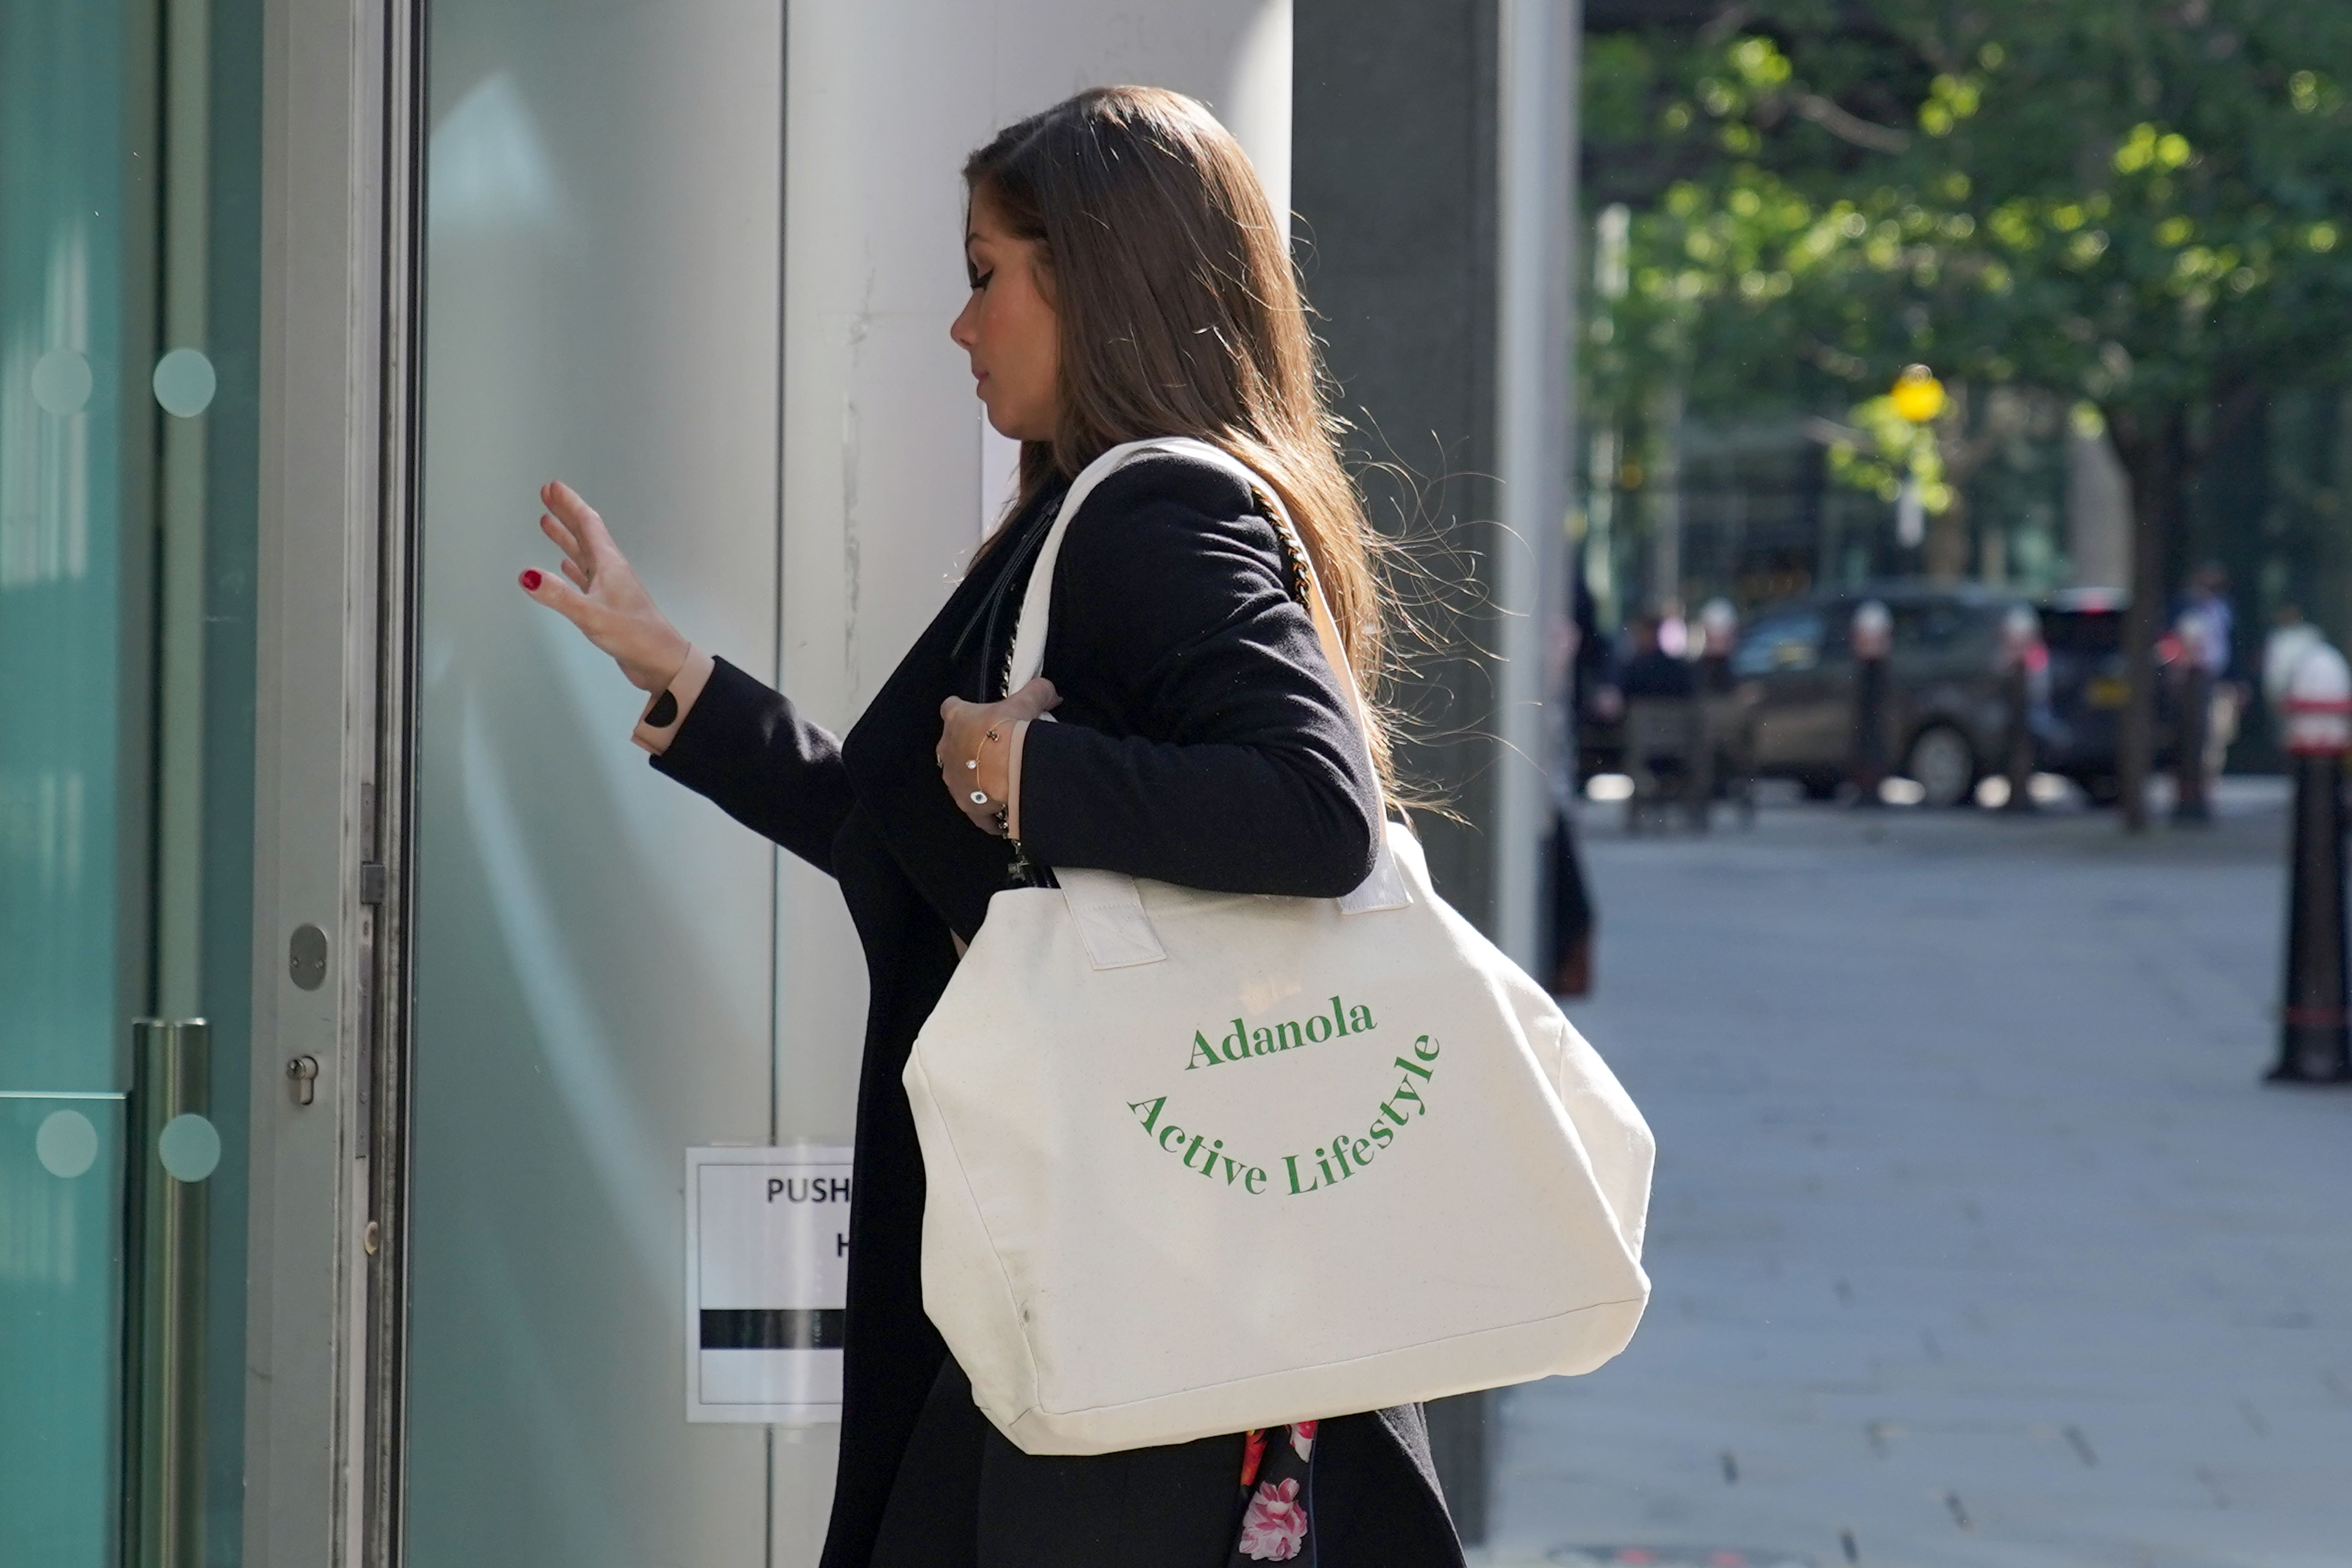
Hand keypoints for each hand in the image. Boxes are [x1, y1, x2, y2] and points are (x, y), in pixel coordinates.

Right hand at [520, 480, 691, 691]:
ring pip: (583, 555)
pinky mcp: (609, 605)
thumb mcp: (591, 614)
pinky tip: (565, 566)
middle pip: (584, 534)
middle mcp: (610, 570)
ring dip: (566, 538)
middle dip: (565, 514)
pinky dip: (574, 568)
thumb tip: (527, 575)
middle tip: (546, 496)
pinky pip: (586, 578)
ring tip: (546, 523)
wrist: (661, 662)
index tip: (552, 487)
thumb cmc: (633, 635)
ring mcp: (610, 587)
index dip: (570, 504)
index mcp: (609, 565)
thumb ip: (559, 596)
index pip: (587, 525)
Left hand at [937, 679, 1059, 833]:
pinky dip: (987, 810)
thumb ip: (1037, 692)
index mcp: (957, 718)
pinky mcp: (965, 803)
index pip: (951, 708)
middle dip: (970, 746)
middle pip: (953, 744)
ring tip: (1000, 780)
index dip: (962, 710)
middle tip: (995, 749)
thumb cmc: (1012, 730)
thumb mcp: (1027, 702)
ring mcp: (953, 778)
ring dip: (976, 776)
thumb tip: (1051, 693)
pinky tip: (1002, 810)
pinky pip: (975, 809)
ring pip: (961, 776)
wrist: (1011, 768)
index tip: (975, 715)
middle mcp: (948, 748)